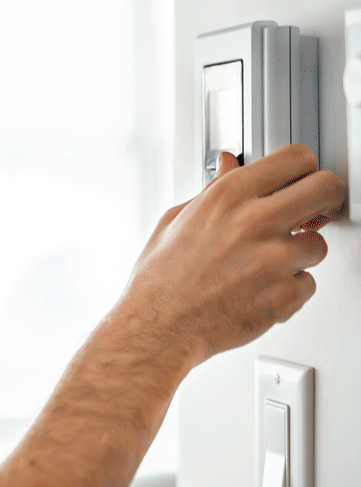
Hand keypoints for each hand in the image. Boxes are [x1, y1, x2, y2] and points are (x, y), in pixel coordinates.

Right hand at [115, 144, 345, 368]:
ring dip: (298, 255)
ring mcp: (276, 259)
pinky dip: (287, 290)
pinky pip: (306, 284)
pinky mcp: (286, 294)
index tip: (301, 178)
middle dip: (325, 198)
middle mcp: (256, 221)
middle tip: (316, 210)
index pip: (295, 159)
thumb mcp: (176, 220)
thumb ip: (212, 189)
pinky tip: (257, 291)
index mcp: (228, 197)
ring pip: (318, 245)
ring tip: (262, 266)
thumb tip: (228, 165)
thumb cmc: (160, 279)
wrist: (159, 326)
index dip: (303, 168)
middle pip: (326, 188)